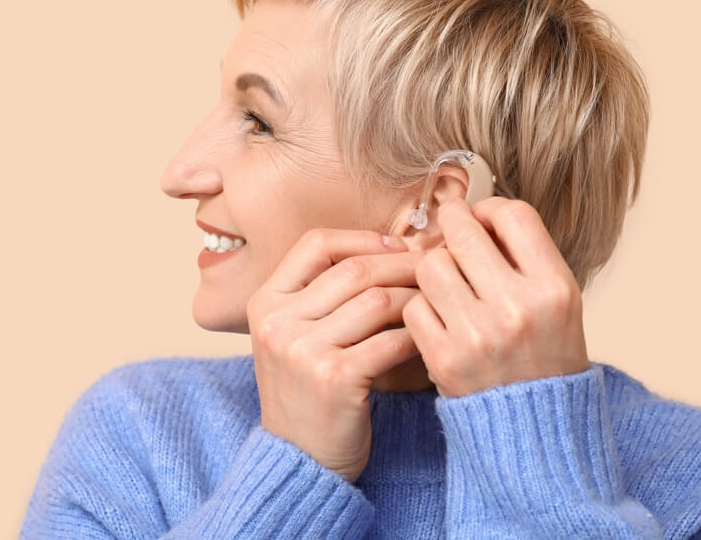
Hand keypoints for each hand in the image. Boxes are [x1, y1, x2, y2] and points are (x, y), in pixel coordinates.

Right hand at [247, 228, 424, 483]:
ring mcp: (302, 350)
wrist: (298, 461)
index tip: (395, 246)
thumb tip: (386, 249)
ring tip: (435, 302)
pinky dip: (416, 335)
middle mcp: (278, 322)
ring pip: (377, 301)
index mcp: (265, 303)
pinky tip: (428, 338)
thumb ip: (322, 296)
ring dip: (415, 298)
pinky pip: (390, 341)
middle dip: (402, 264)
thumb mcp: (293, 337)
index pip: (315, 244)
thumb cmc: (307, 393)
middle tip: (434, 269)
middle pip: (354, 269)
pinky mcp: (334, 378)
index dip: (361, 238)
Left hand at [402, 196, 589, 397]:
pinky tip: (439, 319)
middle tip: (448, 231)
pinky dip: (422, 308)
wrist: (537, 431)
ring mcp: (477, 334)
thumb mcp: (558, 302)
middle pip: (463, 233)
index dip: (489, 208)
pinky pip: (414, 306)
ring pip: (430, 265)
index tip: (480, 218)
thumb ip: (524, 256)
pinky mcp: (444, 358)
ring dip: (434, 268)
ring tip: (447, 283)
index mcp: (554, 287)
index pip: (513, 215)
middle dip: (451, 225)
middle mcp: (517, 307)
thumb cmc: (545, 355)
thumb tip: (472, 212)